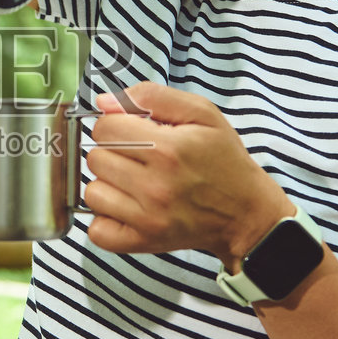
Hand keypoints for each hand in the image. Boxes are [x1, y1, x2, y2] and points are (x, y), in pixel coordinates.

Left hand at [82, 82, 290, 261]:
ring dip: (108, 185)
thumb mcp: (202, 113)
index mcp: (168, 149)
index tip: (132, 132)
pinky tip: (126, 207)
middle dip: (113, 152)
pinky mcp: (143, 241)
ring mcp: (147, 218)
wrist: (245, 214)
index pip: (104, 128)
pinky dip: (106, 219)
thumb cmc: (224, 162)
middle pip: (95, 158)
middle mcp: (155, 185)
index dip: (115, 125)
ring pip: (92, 192)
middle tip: (138, 158)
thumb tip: (106, 102)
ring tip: (134, 182)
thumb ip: (152, 97)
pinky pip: (96, 230)